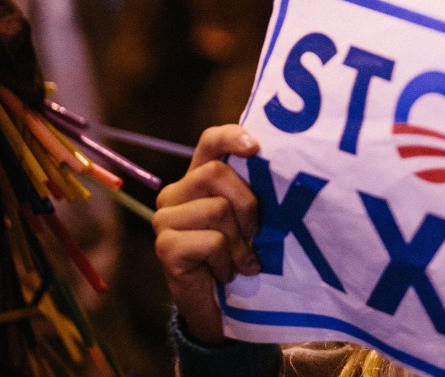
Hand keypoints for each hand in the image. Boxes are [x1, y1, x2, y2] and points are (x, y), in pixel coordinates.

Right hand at [152, 124, 261, 343]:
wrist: (220, 307)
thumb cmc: (240, 255)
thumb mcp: (250, 219)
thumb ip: (253, 192)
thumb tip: (279, 168)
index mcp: (199, 178)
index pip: (210, 142)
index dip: (231, 137)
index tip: (256, 148)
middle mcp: (176, 192)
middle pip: (216, 173)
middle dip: (247, 205)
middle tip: (255, 234)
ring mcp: (165, 219)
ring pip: (217, 209)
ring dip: (239, 242)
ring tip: (239, 260)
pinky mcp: (165, 247)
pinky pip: (211, 242)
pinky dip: (227, 261)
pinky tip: (225, 273)